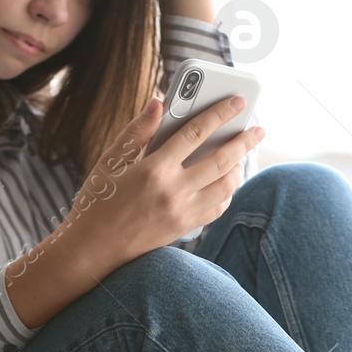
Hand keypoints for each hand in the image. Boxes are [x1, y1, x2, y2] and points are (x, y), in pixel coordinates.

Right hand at [61, 93, 265, 267]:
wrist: (93, 250)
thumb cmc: (97, 200)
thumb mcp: (110, 161)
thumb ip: (138, 131)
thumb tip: (159, 102)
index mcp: (153, 169)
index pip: (195, 133)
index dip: (219, 114)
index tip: (238, 102)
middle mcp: (173, 191)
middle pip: (221, 161)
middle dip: (243, 141)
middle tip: (258, 129)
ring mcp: (183, 212)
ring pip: (226, 186)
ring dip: (239, 168)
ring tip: (243, 154)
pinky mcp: (186, 228)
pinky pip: (218, 208)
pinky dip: (228, 192)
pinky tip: (226, 180)